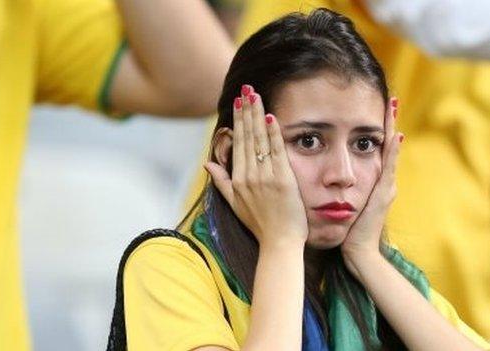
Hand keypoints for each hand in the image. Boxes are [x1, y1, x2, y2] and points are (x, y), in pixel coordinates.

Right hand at [205, 85, 308, 249]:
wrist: (279, 243)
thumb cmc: (259, 225)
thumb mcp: (235, 204)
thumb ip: (221, 182)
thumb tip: (207, 163)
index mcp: (237, 179)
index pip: (237, 143)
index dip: (238, 120)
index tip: (238, 102)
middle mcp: (249, 176)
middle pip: (247, 137)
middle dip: (246, 111)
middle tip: (247, 89)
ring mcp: (265, 178)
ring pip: (260, 141)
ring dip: (258, 116)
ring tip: (256, 96)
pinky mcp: (282, 181)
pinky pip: (277, 153)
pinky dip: (273, 135)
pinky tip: (271, 118)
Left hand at [341, 97, 402, 276]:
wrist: (357, 252)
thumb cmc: (348, 231)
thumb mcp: (345, 204)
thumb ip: (341, 189)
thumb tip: (328, 176)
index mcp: (372, 182)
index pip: (375, 149)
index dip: (377, 129)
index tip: (377, 108)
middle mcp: (382, 181)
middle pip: (386, 145)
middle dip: (387, 123)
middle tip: (390, 99)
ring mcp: (385, 186)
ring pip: (390, 152)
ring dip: (391, 129)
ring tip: (393, 107)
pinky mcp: (383, 194)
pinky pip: (389, 168)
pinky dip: (393, 152)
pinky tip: (395, 135)